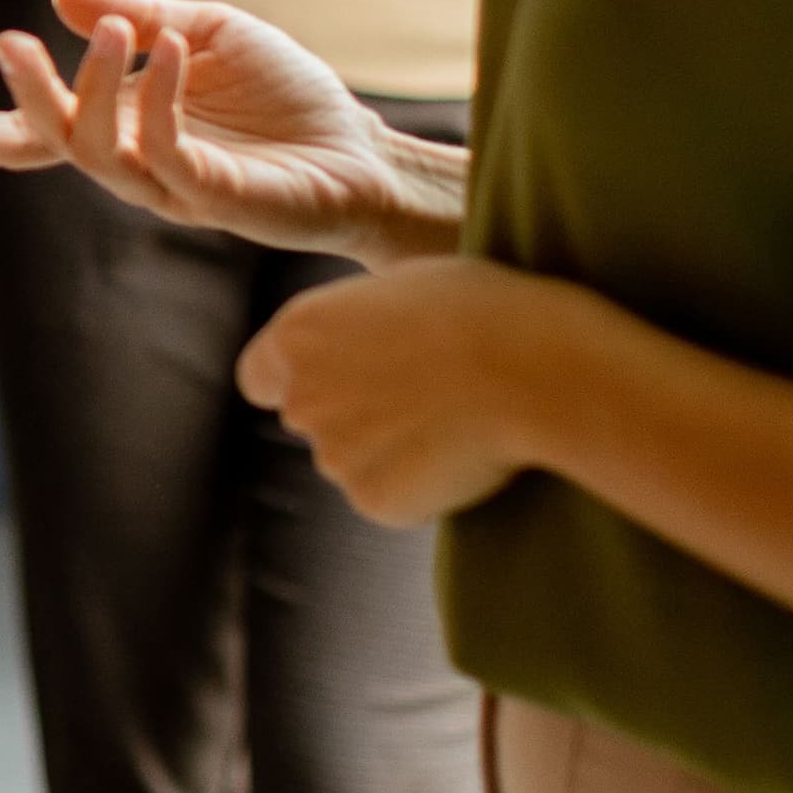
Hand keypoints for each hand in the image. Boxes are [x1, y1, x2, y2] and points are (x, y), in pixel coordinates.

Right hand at [0, 0, 462, 265]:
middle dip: (24, 96)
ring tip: (111, 29)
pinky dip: (155, 101)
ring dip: (92, 87)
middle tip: (10, 44)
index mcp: (122, 125)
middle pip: (51, 141)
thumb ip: (142, 15)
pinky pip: (164, 152)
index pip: (37, 133)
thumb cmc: (288, 97)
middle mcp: (132, 164)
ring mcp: (169, 187)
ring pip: (96, 151)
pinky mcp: (212, 198)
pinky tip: (167, 54)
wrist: (364, 150)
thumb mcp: (209, 31)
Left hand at [237, 258, 571, 526]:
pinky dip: (420, 484)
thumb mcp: (396, 291)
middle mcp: (301, 400)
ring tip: (452, 419)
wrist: (533, 370)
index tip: (334, 377)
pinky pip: (391, 496)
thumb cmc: (479, 311)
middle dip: (349, 412)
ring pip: (353, 460)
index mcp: (297, 337)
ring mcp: (335, 457)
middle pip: (310, 418)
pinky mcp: (375, 501)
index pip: (259, 377)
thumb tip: (352, 348)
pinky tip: (462, 453)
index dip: (295, 379)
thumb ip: (352, 325)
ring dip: (388, 449)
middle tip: (416, 396)